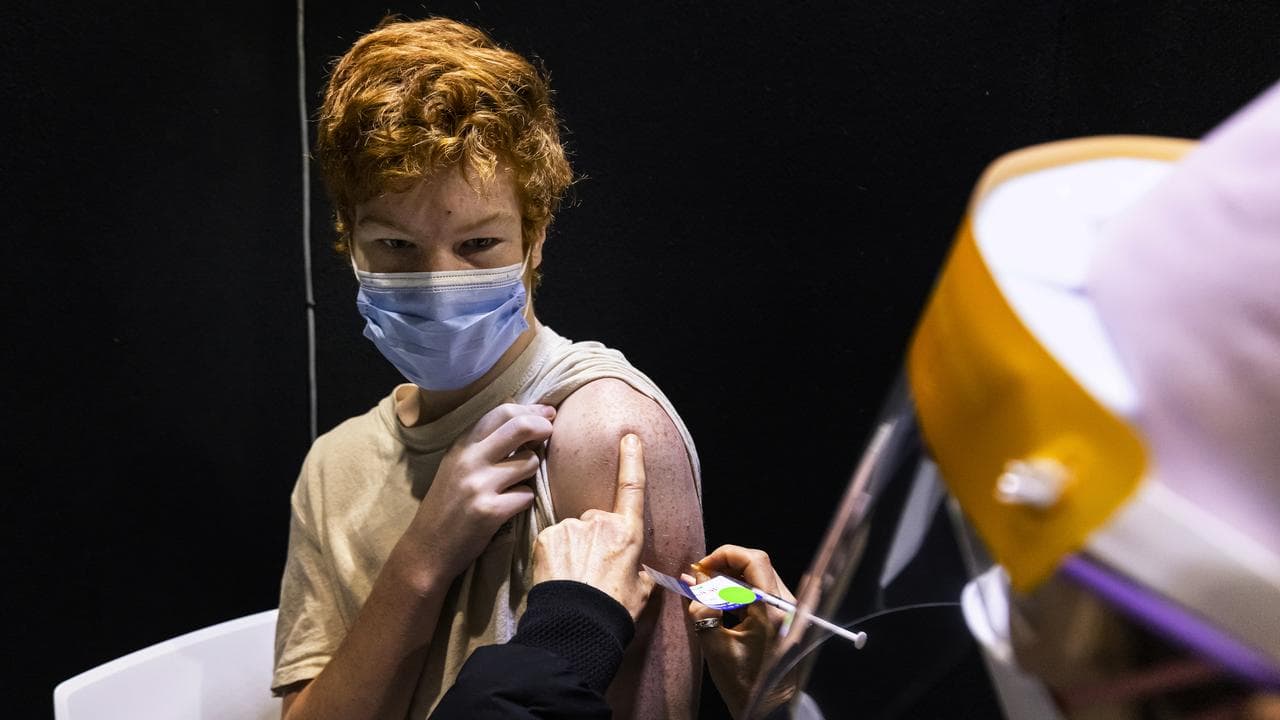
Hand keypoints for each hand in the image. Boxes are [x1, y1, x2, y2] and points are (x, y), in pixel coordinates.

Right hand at [402, 402, 555, 583]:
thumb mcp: (457, 465)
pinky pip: (527, 495)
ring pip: (530, 463)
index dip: (531, 409)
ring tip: (517, 483)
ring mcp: (479, 485)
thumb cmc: (447, 505)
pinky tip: (510, 507)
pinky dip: (524, 500)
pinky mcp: (490, 511)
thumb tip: (525, 417)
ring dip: (532, 473)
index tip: (547, 413)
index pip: (502, 412)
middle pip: (520, 427)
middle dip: (543, 427)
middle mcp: (469, 460)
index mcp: (461, 445)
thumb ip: (484, 443)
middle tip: (551, 433)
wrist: (427, 549)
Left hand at [531, 433, 654, 619]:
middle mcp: (599, 523)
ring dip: (572, 548)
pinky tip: (557, 575)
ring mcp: (571, 527)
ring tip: (572, 578)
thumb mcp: (642, 592)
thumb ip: (640, 571)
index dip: (632, 460)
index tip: (629, 437)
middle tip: (591, 570)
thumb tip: (639, 569)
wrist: (576, 626)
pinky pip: (552, 539)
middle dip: (593, 538)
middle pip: (596, 521)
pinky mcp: (546, 536)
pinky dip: (554, 554)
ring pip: (572, 531)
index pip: (632, 488)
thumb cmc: (613, 612)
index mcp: (627, 533)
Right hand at [686, 545, 797, 719]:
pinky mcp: (787, 618)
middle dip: (725, 565)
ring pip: (760, 577)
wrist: (770, 709)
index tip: (702, 567)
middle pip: (757, 565)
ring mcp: (790, 612)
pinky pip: (762, 592)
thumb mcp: (715, 647)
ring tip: (708, 592)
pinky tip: (724, 605)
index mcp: (772, 612)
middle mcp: (786, 606)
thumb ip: (702, 609)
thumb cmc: (744, 685)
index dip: (724, 556)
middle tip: (701, 577)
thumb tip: (692, 580)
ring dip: (732, 578)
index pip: (753, 561)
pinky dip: (741, 592)